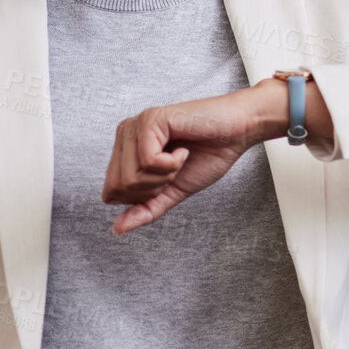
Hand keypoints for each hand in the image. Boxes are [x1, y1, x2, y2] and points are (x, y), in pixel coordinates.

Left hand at [101, 79, 290, 233]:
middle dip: (154, 187)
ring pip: (131, 176)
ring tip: (180, 157)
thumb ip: (146, 209)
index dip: (142, 197)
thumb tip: (118, 229)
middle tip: (176, 168)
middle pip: (119, 186)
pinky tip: (183, 149)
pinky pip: (148, 160)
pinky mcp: (151, 119)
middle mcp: (125, 135)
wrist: (238, 132)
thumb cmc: (209, 154)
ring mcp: (136, 126)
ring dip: (164, 175)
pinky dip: (171, 164)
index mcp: (125, 150)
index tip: (168, 177)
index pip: (111, 193)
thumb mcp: (173, 190)